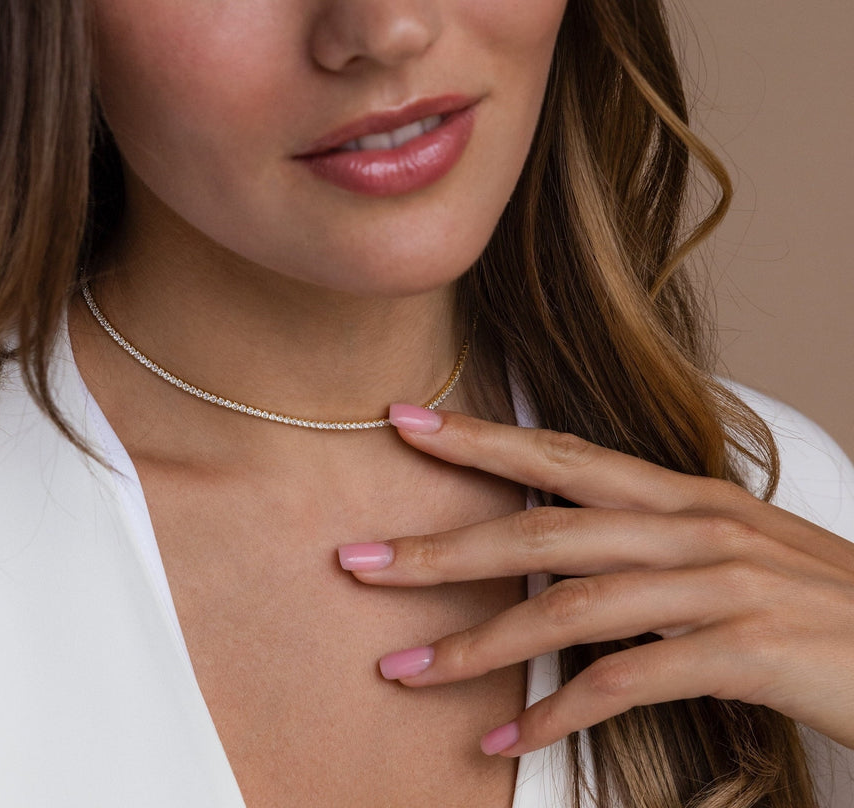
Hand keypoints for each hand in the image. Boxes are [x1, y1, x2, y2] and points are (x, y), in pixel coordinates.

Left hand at [338, 405, 853, 757]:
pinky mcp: (744, 651)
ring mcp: (718, 585)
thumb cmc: (811, 603)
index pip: (560, 456)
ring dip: (479, 646)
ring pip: (571, 609)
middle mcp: (691, 526)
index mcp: (680, 496)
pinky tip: (504, 742)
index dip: (479, 438)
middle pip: (542, 529)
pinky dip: (558, 715)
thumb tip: (554, 563)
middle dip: (442, 546)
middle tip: (357, 560)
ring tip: (404, 670)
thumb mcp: (724, 551)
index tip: (403, 424)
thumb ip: (643, 543)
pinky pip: (627, 682)